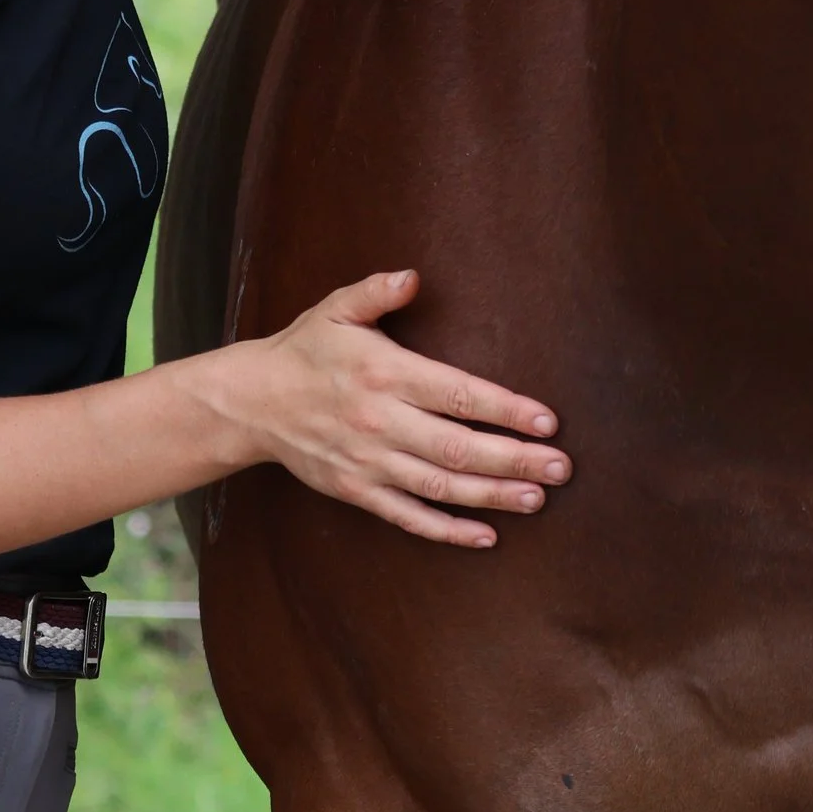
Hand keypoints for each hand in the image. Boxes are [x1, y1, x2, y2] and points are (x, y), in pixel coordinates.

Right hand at [244, 271, 569, 546]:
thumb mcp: (335, 309)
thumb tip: (413, 276)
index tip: (546, 421)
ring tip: (537, 498)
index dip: (505, 410)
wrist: (252, 403)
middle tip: (561, 467)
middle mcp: (380, 422)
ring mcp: (368, 462)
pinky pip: (408, 516)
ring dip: (492, 495)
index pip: (457, 394)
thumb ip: (377, 291)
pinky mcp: (356, 491)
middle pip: (457, 447)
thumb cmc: (305, 351)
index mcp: (384, 374)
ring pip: (440, 485)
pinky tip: (486, 535)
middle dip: (514, 459)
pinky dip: (447, 530)